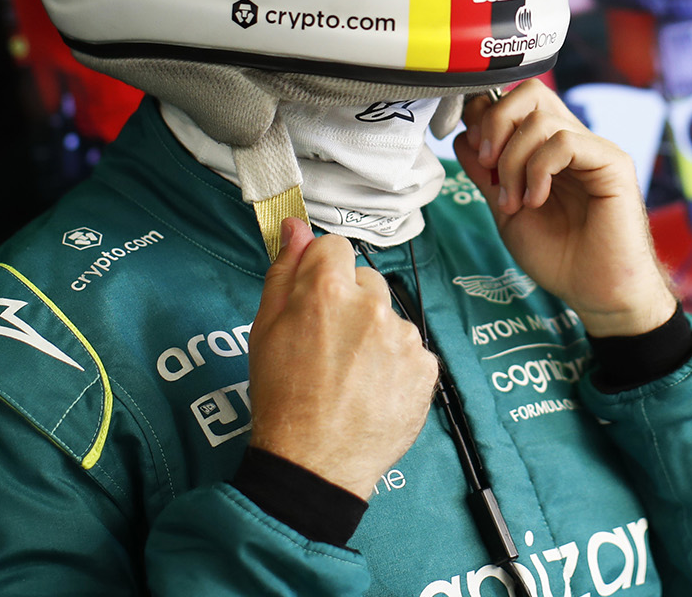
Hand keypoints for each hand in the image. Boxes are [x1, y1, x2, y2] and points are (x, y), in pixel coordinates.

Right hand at [246, 218, 438, 496]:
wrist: (314, 464)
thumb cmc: (282, 398)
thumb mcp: (265, 329)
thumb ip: (284, 270)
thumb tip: (295, 226)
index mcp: (329, 291)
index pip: (335, 247)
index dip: (322, 272)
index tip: (315, 298)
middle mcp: (373, 306)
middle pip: (366, 281)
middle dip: (349, 303)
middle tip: (328, 346)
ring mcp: (404, 338)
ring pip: (389, 317)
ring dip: (374, 335)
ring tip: (349, 375)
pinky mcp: (425, 366)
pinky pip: (410, 350)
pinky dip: (395, 364)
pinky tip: (372, 389)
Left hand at [455, 81, 676, 337]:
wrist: (596, 292)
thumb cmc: (559, 257)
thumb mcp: (506, 210)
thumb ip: (487, 173)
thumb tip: (463, 137)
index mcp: (549, 148)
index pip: (517, 101)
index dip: (486, 116)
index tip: (474, 155)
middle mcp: (573, 140)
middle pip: (531, 92)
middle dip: (496, 123)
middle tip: (488, 164)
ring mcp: (594, 149)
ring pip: (542, 118)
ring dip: (513, 160)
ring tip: (514, 201)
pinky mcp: (613, 163)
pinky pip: (566, 141)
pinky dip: (539, 169)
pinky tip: (537, 200)